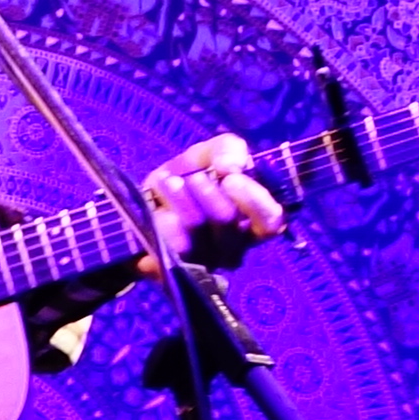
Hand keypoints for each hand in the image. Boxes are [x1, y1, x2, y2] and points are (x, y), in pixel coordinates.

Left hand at [138, 134, 287, 271]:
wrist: (148, 202)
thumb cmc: (190, 177)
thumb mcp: (210, 154)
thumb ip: (229, 149)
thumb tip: (232, 165)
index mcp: (253, 221)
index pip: (270, 222)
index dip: (253, 200)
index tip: (230, 178)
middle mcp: (234, 247)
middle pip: (226, 220)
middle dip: (206, 190)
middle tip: (191, 176)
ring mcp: (203, 262)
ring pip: (196, 230)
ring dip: (180, 198)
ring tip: (168, 182)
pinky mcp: (174, 270)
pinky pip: (171, 247)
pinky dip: (163, 219)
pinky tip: (158, 207)